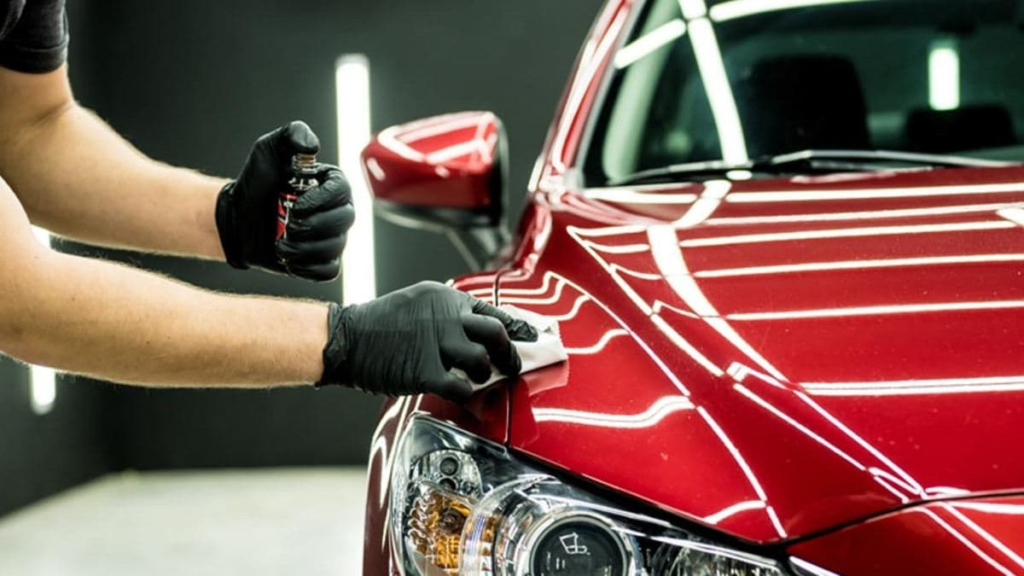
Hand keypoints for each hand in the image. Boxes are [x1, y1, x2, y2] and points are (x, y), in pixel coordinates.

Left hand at [215, 121, 354, 280]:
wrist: (238, 217)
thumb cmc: (255, 182)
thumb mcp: (268, 149)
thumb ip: (292, 135)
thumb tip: (312, 146)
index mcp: (331, 184)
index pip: (343, 191)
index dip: (323, 201)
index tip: (297, 205)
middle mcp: (338, 211)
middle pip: (344, 221)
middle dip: (313, 226)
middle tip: (288, 225)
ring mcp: (333, 238)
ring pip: (334, 248)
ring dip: (304, 248)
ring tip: (280, 244)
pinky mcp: (322, 262)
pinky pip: (328, 270)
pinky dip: (307, 268)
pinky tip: (288, 259)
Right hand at [319, 281, 538, 400]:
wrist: (345, 339)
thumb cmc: (379, 326)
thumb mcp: (417, 305)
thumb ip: (447, 315)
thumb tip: (480, 335)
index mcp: (444, 297)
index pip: (492, 310)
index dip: (516, 328)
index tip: (531, 339)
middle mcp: (445, 316)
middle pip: (496, 333)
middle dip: (510, 353)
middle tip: (512, 366)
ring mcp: (436, 343)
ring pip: (482, 361)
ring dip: (484, 375)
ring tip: (476, 380)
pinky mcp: (425, 371)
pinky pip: (461, 387)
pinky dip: (468, 395)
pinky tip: (463, 395)